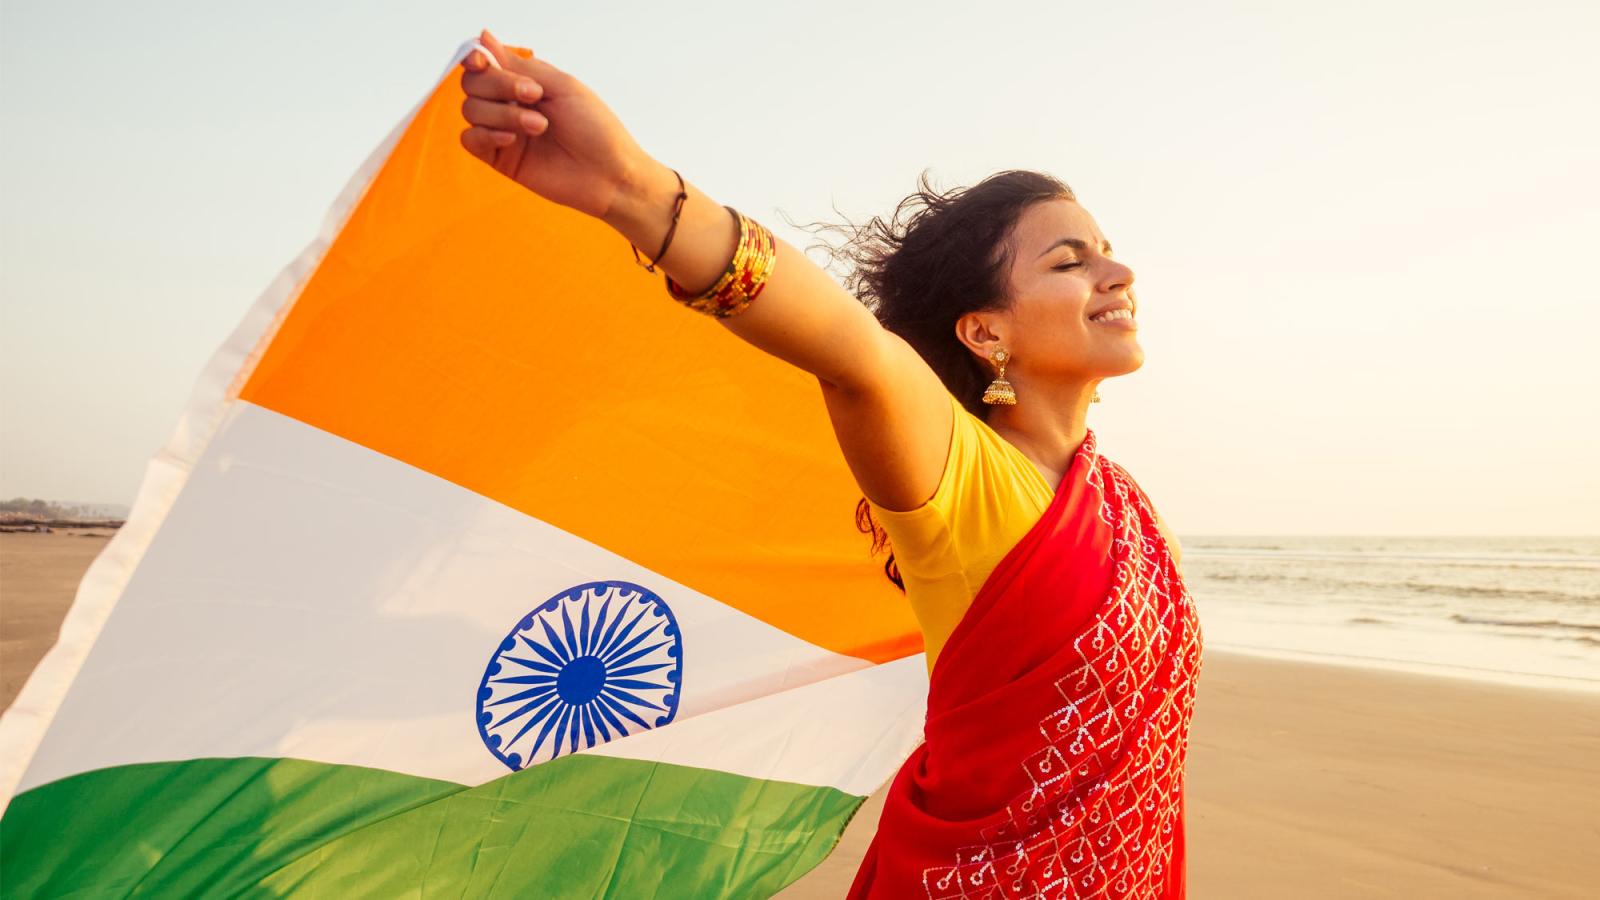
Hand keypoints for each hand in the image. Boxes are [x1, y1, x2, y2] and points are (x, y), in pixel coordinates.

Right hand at [458, 30, 648, 220]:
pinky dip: (485, 135)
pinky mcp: (501, 159)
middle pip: (473, 84)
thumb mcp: (561, 85)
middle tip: (534, 96)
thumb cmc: (595, 129)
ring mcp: (504, 131)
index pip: (484, 63)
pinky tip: (511, 139)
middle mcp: (511, 104)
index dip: (477, 59)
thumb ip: (520, 64)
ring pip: (471, 110)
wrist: (609, 173)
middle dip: (498, 85)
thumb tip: (484, 38)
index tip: (484, 62)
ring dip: (503, 114)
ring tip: (539, 126)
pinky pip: (470, 140)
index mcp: (526, 82)